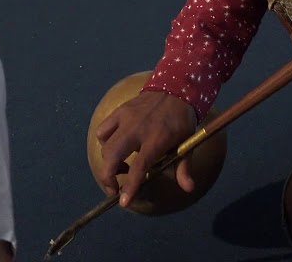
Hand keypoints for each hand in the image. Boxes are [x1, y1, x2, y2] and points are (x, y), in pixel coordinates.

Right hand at [95, 90, 197, 207]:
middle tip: (114, 188)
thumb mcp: (187, 143)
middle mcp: (137, 129)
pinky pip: (103, 129)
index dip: (130, 186)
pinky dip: (104, 142)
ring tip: (120, 167)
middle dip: (107, 177)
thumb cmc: (181, 121)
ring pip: (105, 144)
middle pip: (111, 155)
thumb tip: (188, 188)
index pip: (139, 167)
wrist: (175, 89)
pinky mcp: (120, 111)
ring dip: (108, 161)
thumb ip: (183, 167)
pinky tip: (115, 146)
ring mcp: (126, 118)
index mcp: (156, 139)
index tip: (123, 202)